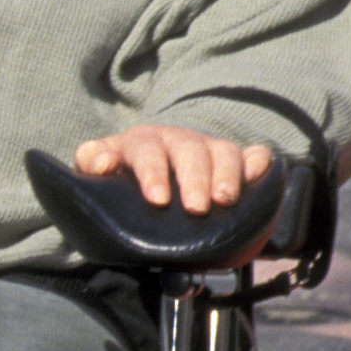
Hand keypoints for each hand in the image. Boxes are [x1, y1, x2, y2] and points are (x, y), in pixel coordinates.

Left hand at [73, 124, 274, 213]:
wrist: (150, 183)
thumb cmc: (123, 180)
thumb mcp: (100, 172)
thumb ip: (92, 164)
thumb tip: (103, 164)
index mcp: (143, 142)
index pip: (147, 151)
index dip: (153, 173)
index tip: (157, 200)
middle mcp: (179, 141)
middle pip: (190, 151)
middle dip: (194, 179)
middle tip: (196, 209)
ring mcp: (210, 148)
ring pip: (224, 151)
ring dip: (228, 174)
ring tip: (225, 201)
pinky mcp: (236, 160)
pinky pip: (254, 155)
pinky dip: (258, 164)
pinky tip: (259, 178)